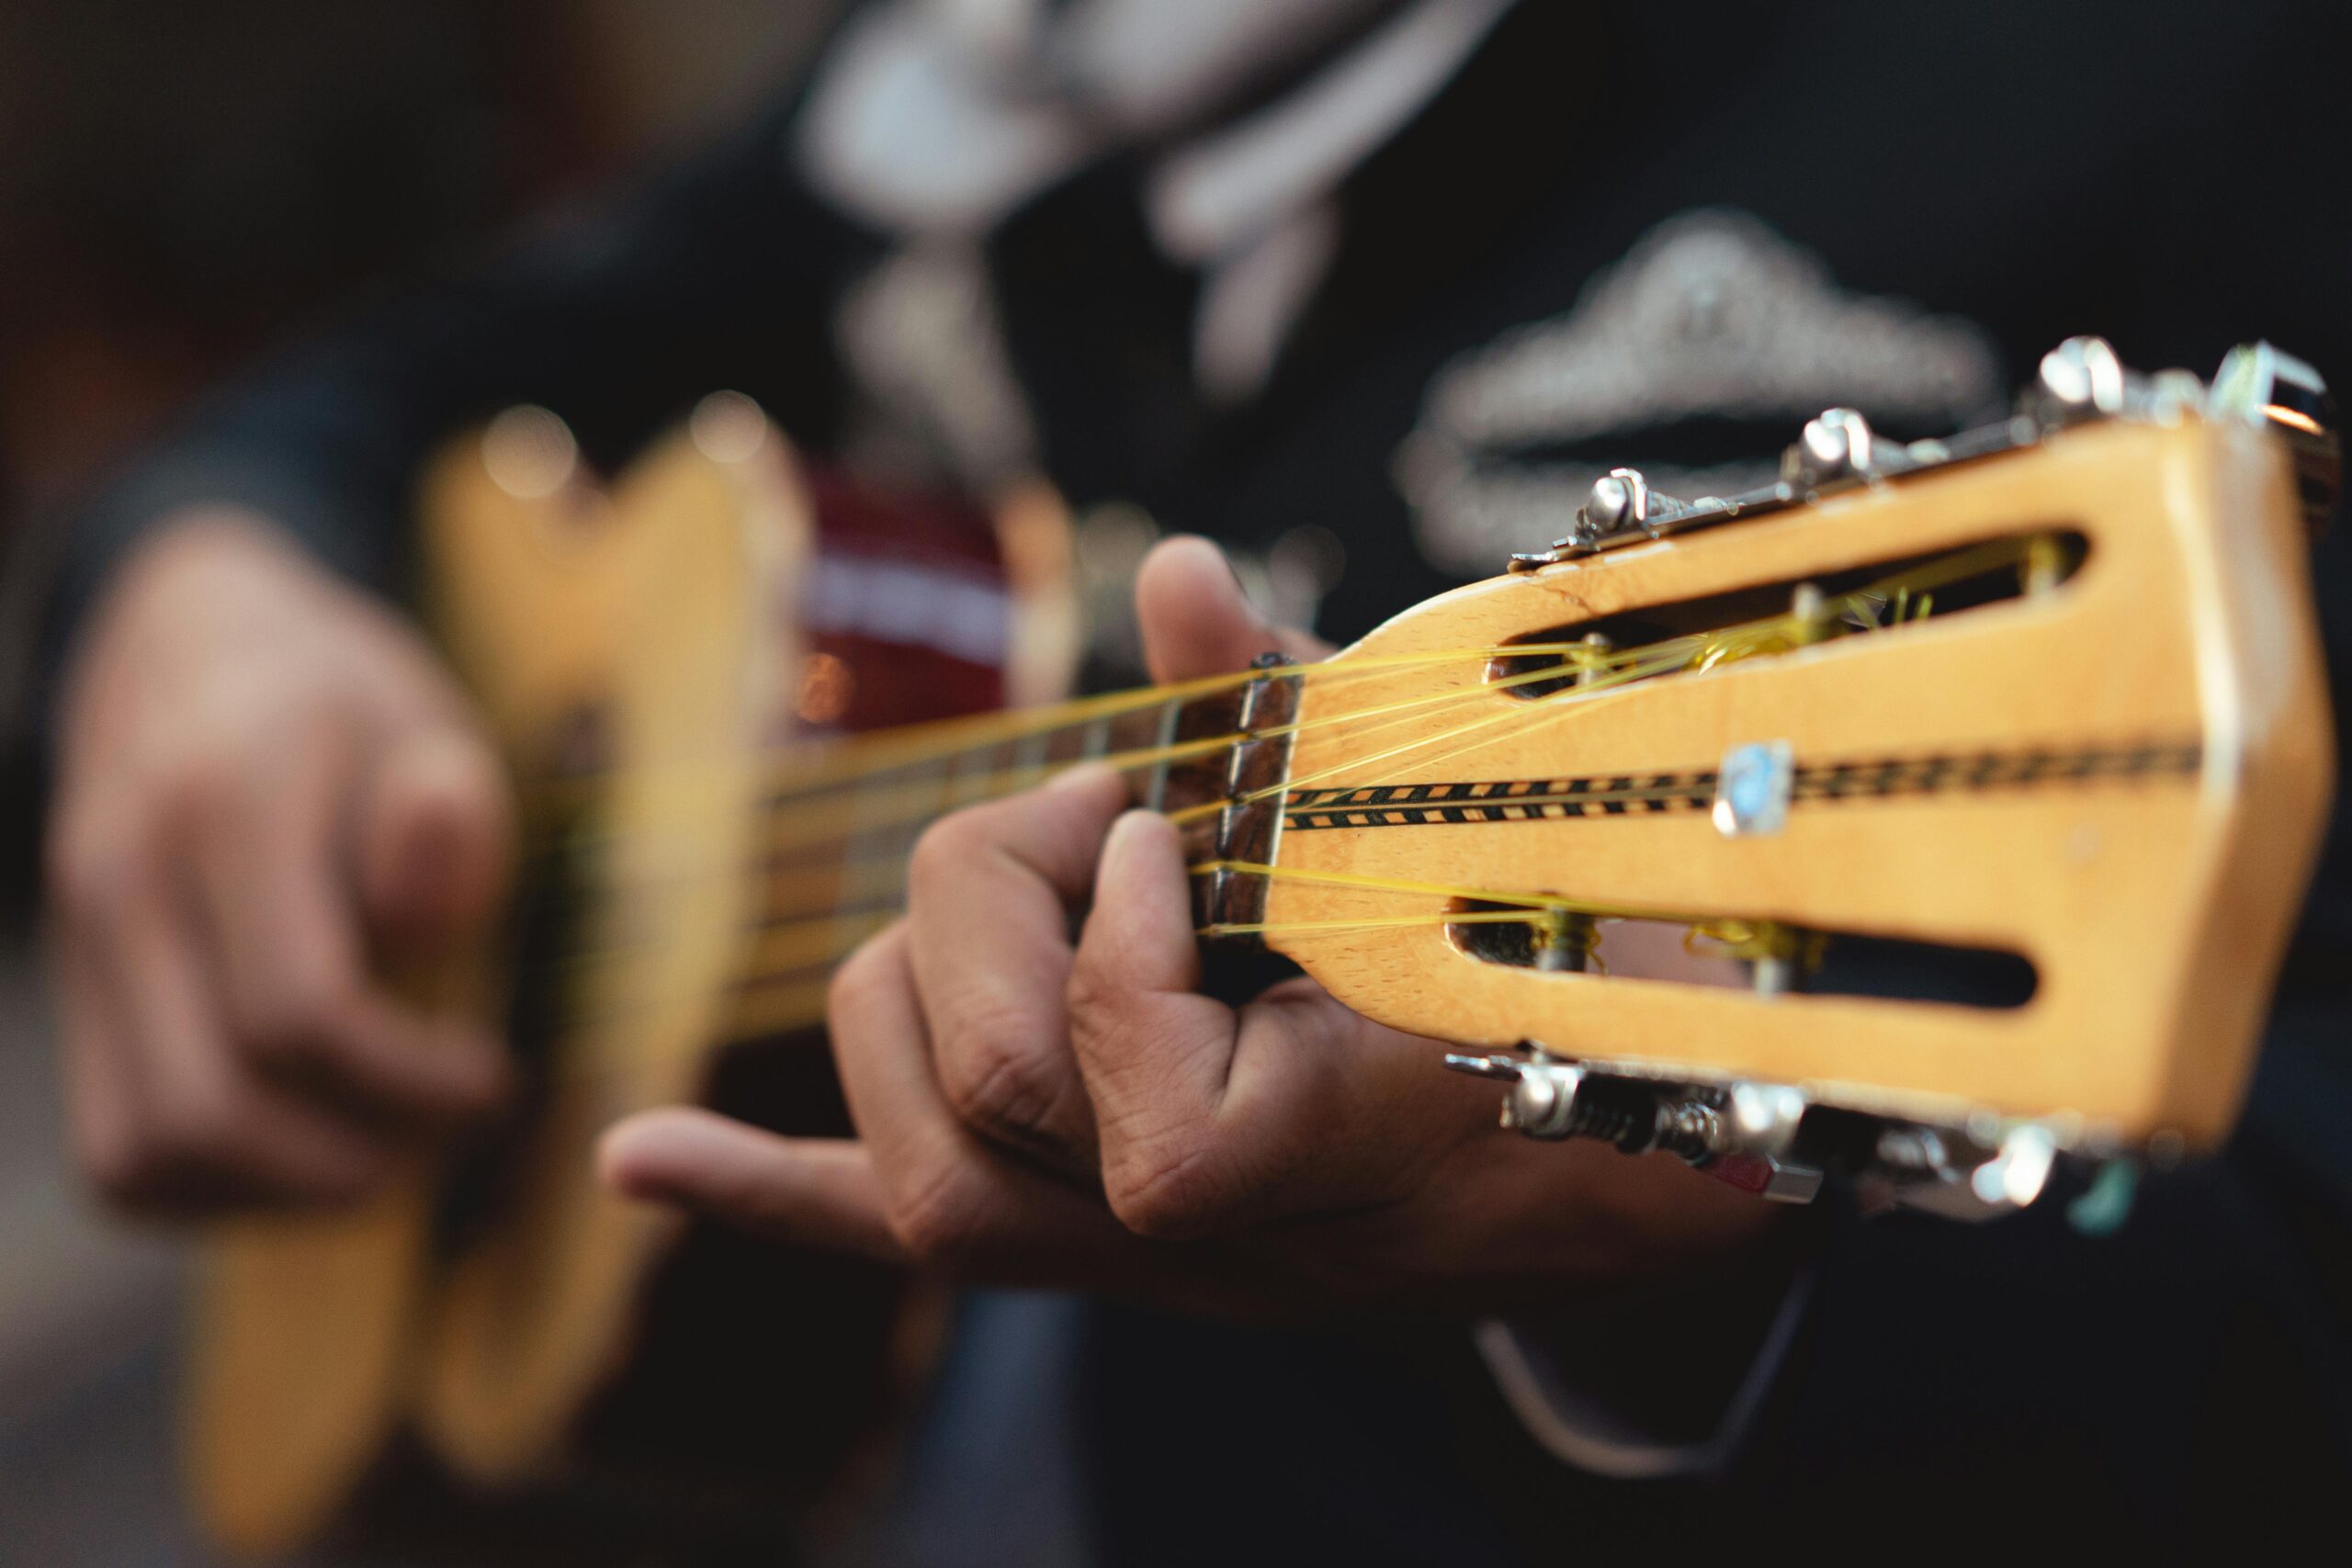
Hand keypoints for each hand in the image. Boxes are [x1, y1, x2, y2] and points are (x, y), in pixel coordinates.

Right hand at [47, 510, 512, 1214]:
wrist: (200, 650)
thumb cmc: (352, 709)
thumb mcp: (430, 725)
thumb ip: (445, 815)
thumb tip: (417, 905)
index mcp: (227, 801)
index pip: (301, 1011)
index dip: (414, 1082)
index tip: (495, 1078)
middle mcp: (125, 877)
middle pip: (210, 1108)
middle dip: (351, 1159)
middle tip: (448, 1136)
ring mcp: (80, 943)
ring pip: (142, 1153)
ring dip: (278, 1193)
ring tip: (388, 1152)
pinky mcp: (75, 996)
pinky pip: (115, 1153)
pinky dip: (216, 1190)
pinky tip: (314, 1149)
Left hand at [604, 538, 1793, 1318]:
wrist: (1655, 1152)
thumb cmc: (1594, 972)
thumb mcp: (1480, 832)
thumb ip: (1311, 716)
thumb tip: (1173, 574)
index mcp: (1320, 1162)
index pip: (1128, 1117)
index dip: (1119, 937)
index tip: (1175, 826)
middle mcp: (1213, 1249)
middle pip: (973, 1101)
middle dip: (994, 893)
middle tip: (1107, 808)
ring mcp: (1154, 1265)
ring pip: (918, 1170)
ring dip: (913, 982)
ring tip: (1025, 889)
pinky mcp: (1115, 1245)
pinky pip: (908, 1242)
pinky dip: (768, 1193)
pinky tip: (642, 1162)